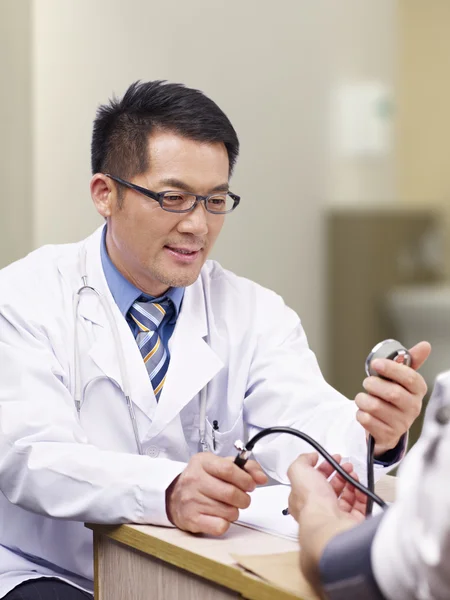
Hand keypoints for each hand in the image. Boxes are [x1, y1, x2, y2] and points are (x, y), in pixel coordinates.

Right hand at [166, 453, 267, 535]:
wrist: (173, 497)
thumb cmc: (201, 479)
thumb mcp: (218, 464)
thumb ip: (243, 467)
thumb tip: (261, 478)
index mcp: (202, 462)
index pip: (228, 469)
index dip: (245, 479)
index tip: (251, 484)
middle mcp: (194, 480)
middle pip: (231, 493)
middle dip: (244, 498)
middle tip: (242, 498)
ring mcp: (192, 500)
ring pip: (229, 511)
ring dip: (235, 511)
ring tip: (228, 506)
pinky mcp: (192, 519)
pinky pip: (220, 526)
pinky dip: (225, 523)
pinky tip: (219, 516)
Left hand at [287, 452, 366, 594]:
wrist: (329, 523)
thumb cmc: (312, 500)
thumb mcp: (298, 472)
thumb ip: (302, 461)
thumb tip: (311, 457)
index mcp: (303, 499)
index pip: (313, 481)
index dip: (323, 468)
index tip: (333, 458)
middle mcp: (319, 509)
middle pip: (331, 488)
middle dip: (339, 473)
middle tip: (346, 465)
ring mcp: (336, 517)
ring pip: (346, 497)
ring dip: (350, 482)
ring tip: (353, 474)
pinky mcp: (352, 523)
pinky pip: (360, 507)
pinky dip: (362, 495)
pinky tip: (360, 487)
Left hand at [355, 341, 430, 455]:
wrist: (387, 426)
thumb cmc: (392, 396)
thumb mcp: (400, 379)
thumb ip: (409, 361)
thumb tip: (425, 345)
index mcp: (418, 390)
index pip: (410, 378)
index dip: (392, 369)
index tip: (375, 363)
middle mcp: (413, 408)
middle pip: (393, 393)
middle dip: (373, 384)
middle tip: (367, 382)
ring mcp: (401, 424)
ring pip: (376, 407)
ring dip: (363, 399)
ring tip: (362, 398)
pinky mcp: (387, 435)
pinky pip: (367, 421)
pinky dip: (360, 413)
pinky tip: (363, 412)